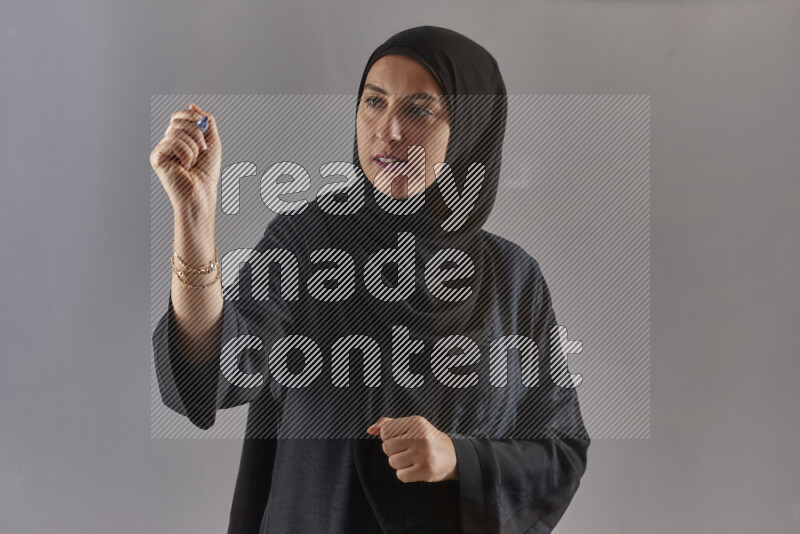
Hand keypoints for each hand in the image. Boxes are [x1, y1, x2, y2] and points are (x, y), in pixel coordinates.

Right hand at [150, 103, 221, 220]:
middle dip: (197, 134)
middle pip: (178, 121)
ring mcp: (161, 150)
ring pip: (177, 132)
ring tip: (192, 163)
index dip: (191, 116)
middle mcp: (168, 143)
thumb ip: (206, 122)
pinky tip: (184, 167)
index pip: (179, 117)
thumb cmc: (208, 173)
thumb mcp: (213, 142)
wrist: (203, 193)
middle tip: (202, 151)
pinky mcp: (156, 157)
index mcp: (179, 139)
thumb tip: (192, 105)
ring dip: (193, 148)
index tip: (203, 124)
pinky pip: (173, 142)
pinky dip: (186, 154)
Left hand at [366, 415, 458, 482]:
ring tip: (412, 459)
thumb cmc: (426, 439)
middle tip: (407, 450)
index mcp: (416, 422)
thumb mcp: (411, 426)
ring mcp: (424, 454)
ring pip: (392, 462)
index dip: (389, 437)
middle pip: (386, 447)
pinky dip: (405, 474)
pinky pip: (401, 475)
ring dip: (399, 463)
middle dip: (393, 451)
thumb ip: (389, 424)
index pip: (385, 431)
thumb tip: (370, 430)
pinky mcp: (425, 470)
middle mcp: (420, 436)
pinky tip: (415, 468)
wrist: (452, 456)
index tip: (401, 438)